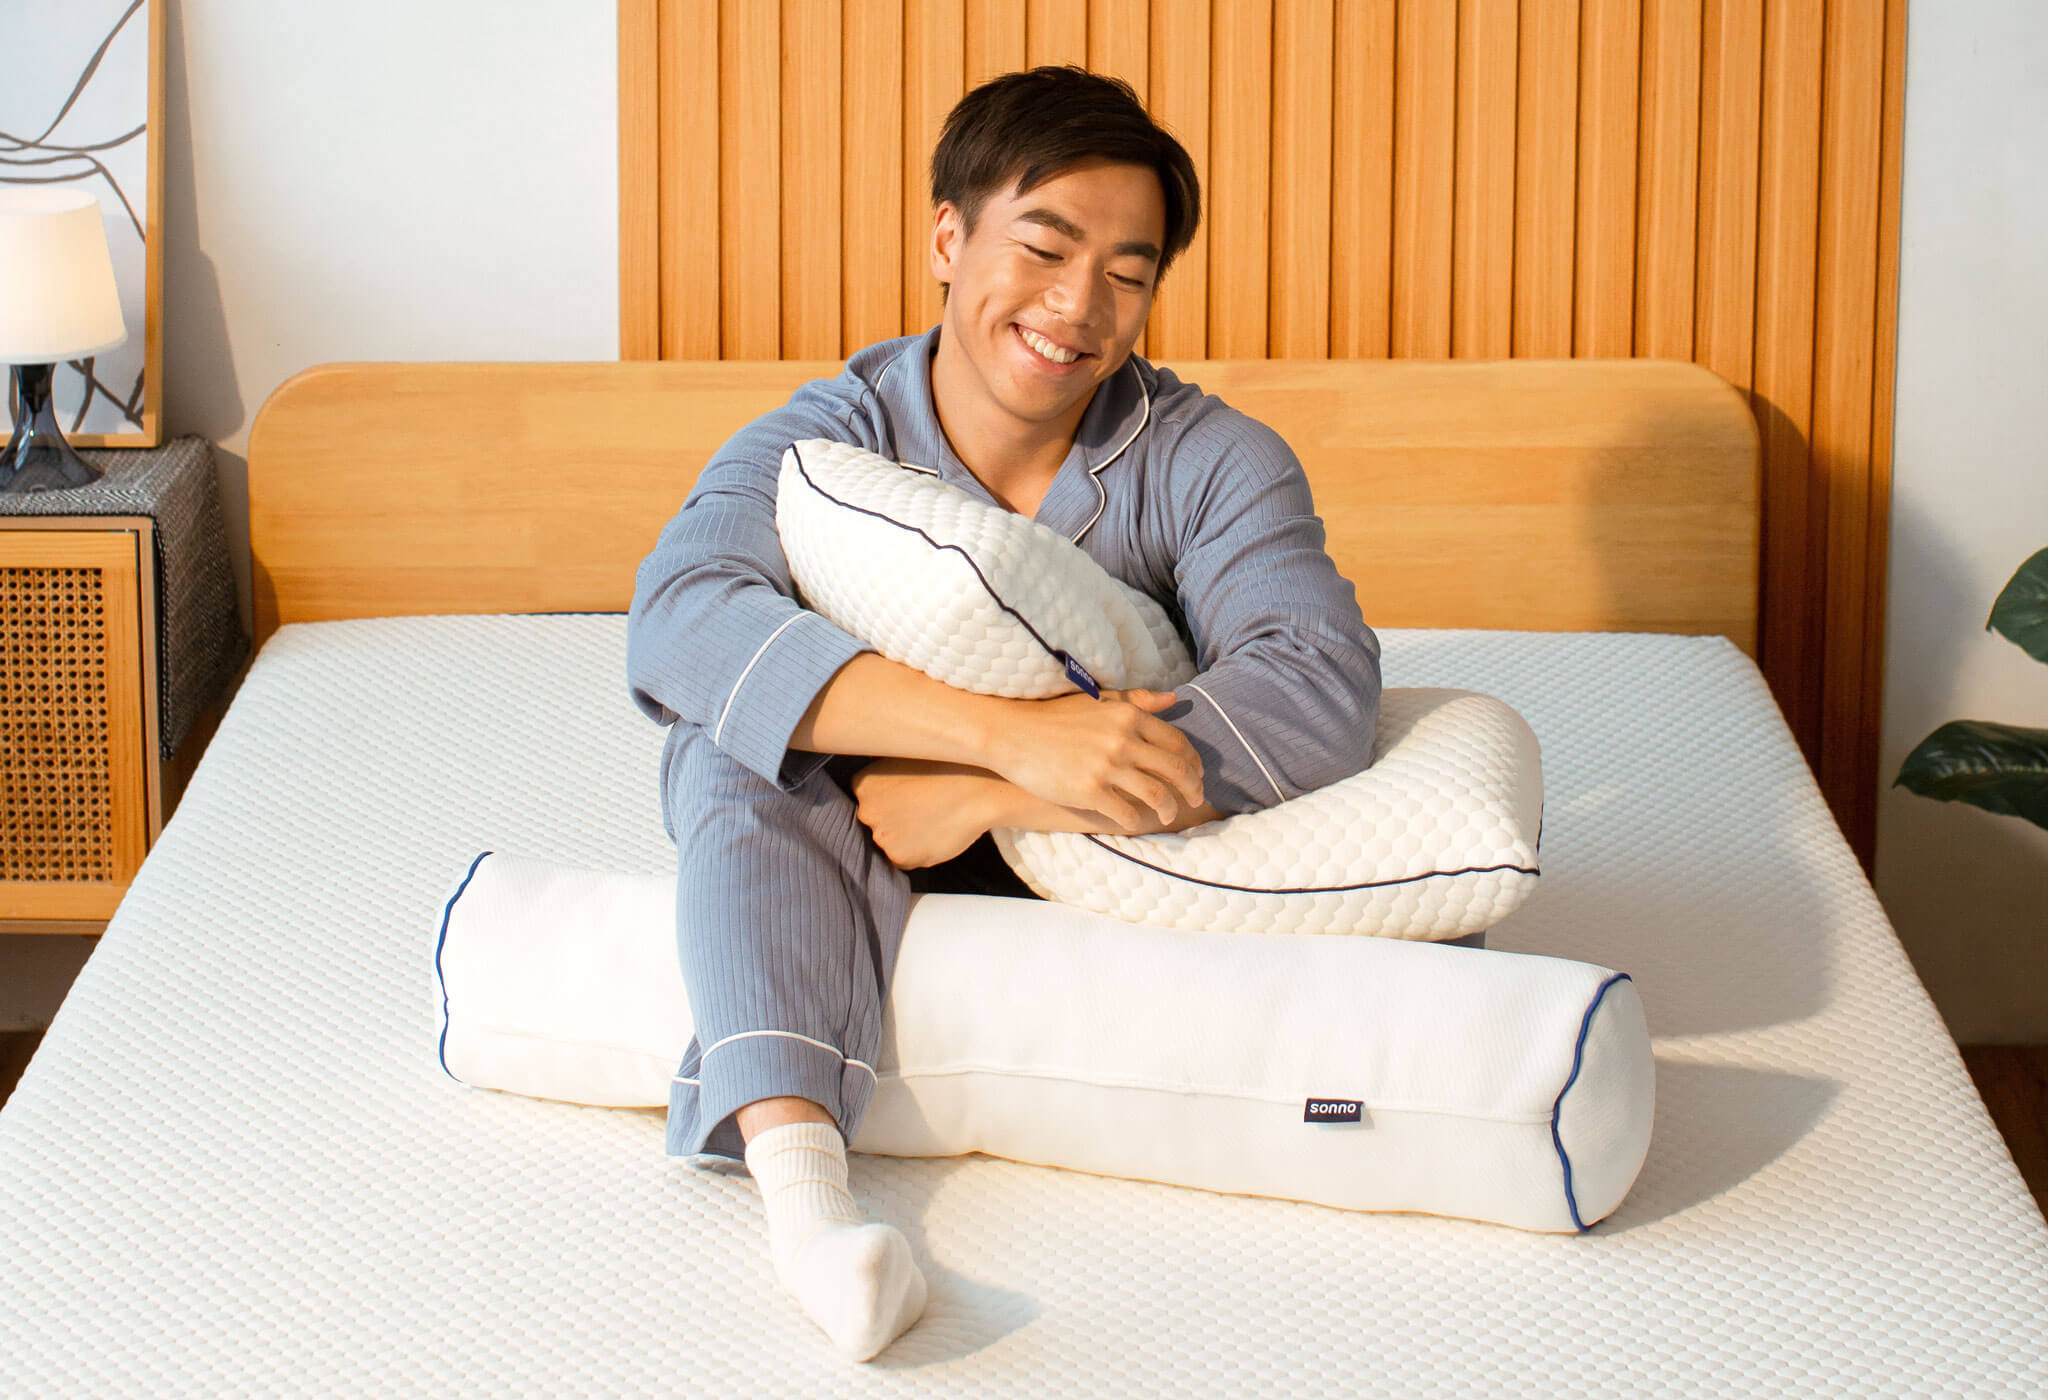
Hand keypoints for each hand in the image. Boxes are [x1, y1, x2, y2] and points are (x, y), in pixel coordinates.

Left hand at [848, 758, 999, 868]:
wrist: (976, 790)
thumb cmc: (948, 769)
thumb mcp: (906, 760)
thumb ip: (886, 778)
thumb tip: (884, 789)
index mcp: (864, 784)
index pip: (867, 799)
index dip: (888, 799)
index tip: (907, 797)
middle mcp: (866, 811)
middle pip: (875, 822)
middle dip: (894, 820)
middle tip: (922, 810)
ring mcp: (882, 835)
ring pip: (890, 843)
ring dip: (906, 838)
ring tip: (933, 821)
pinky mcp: (900, 856)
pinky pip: (904, 859)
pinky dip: (918, 852)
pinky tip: (935, 834)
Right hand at [984, 687, 1205, 829]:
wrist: (1013, 734)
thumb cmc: (1054, 716)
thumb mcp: (1098, 700)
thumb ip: (1138, 700)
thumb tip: (1174, 699)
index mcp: (1129, 716)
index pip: (1177, 742)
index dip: (1193, 762)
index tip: (1197, 775)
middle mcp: (1124, 740)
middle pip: (1175, 770)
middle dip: (1193, 789)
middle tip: (1197, 801)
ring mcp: (1107, 766)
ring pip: (1157, 795)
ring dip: (1168, 810)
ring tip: (1167, 817)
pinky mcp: (1090, 791)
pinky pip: (1127, 812)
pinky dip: (1137, 820)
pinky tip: (1134, 821)